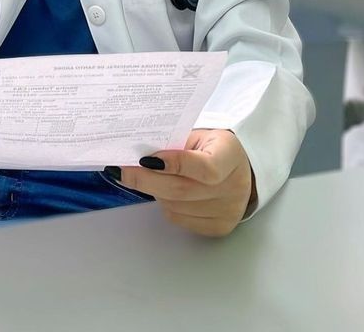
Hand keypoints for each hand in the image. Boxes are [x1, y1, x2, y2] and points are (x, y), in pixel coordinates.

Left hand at [108, 129, 255, 237]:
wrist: (242, 168)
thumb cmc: (213, 147)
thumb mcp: (199, 136)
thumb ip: (174, 144)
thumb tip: (136, 154)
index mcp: (231, 155)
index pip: (204, 167)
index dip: (174, 164)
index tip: (145, 158)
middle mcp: (234, 186)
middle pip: (182, 190)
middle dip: (146, 180)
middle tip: (121, 171)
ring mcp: (228, 211)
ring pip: (176, 206)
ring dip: (155, 192)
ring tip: (150, 176)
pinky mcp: (219, 227)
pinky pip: (180, 218)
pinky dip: (167, 204)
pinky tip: (166, 191)